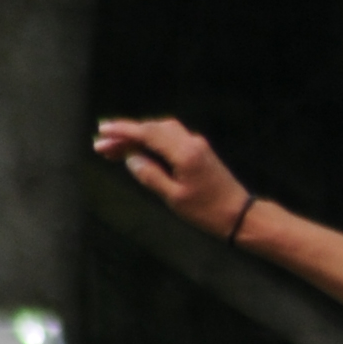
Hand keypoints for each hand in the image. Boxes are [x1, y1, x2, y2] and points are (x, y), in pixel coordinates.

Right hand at [94, 114, 246, 237]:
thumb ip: (150, 175)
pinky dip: (152, 141)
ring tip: (115, 148)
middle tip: (102, 145)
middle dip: (126, 134)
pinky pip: (170, 138)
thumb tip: (131, 159)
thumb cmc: (209, 211)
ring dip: (138, 137)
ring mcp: (197, 144)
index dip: (123, 131)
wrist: (240, 215)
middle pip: (152, 129)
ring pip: (161, 131)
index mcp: (184, 152)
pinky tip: (139, 150)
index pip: (148, 133)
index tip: (102, 131)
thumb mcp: (174, 198)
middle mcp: (191, 142)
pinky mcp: (200, 151)